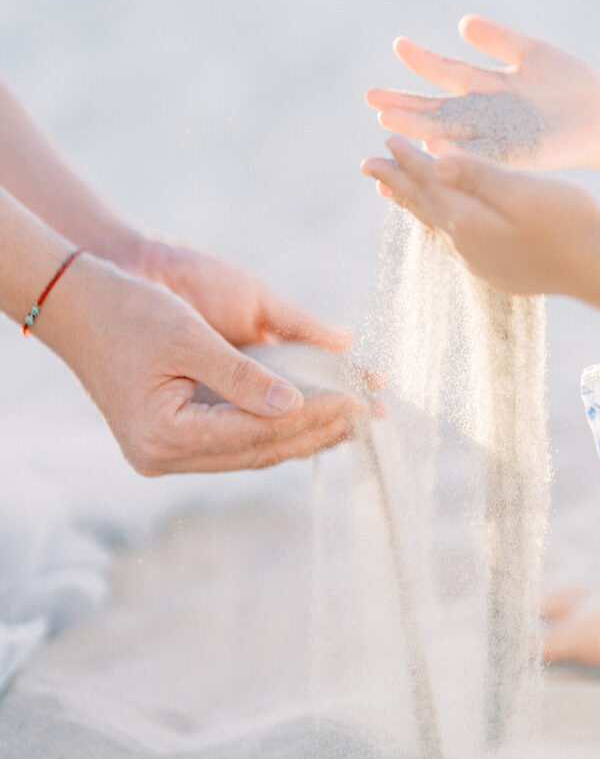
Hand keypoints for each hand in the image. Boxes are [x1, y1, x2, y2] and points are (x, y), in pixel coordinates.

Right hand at [45, 256, 370, 475]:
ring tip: (349, 423)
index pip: (255, 433)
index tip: (355, 401)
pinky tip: (308, 419)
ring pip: (249, 451)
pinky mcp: (172, 438)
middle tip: (366, 417)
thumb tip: (296, 404)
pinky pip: (235, 439)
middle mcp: (162, 455)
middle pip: (256, 451)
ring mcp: (165, 452)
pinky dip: (272, 428)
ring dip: (300, 435)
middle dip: (314, 433)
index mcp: (162, 435)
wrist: (75, 303)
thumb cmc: (127, 310)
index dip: (310, 418)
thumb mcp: (188, 337)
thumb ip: (242, 376)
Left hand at [361, 136, 599, 297]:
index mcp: (467, 219)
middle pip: (422, 204)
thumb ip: (478, 175)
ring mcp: (478, 260)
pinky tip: (444, 221)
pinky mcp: (494, 269)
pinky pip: (453, 239)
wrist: (598, 270)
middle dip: (396, 181)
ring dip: (414, 203)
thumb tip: (434, 160)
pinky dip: (438, 221)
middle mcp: (464, 243)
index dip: (407, 158)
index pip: (429, 181)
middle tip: (368, 165)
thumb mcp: (523, 190)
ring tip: (395, 191)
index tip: (386, 137)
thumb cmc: (569, 222)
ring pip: (435, 223)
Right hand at [366, 15, 599, 171]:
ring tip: (389, 124)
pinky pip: (481, 156)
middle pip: (437, 110)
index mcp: (487, 88)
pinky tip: (435, 146)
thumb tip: (462, 23)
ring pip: (450, 134)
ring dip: (420, 131)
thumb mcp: (533, 53)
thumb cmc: (571, 85)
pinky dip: (458, 153)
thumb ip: (500, 40)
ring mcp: (496, 138)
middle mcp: (484, 116)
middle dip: (405, 106)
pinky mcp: (515, 157)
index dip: (423, 62)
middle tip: (372, 101)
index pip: (447, 74)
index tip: (399, 45)